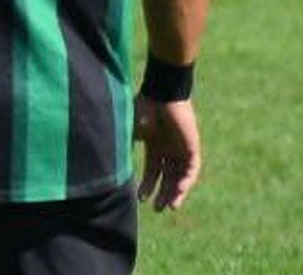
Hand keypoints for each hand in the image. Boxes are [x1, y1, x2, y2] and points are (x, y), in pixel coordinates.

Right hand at [134, 96, 201, 210]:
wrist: (161, 92)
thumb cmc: (142, 108)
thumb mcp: (129, 132)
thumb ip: (123, 148)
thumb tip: (110, 168)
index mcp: (154, 143)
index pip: (153, 170)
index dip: (147, 185)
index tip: (140, 198)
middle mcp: (168, 147)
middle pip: (168, 175)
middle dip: (162, 193)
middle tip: (157, 209)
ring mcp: (181, 146)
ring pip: (181, 175)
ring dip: (176, 191)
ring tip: (169, 206)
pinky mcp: (192, 144)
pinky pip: (192, 168)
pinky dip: (186, 181)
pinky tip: (178, 192)